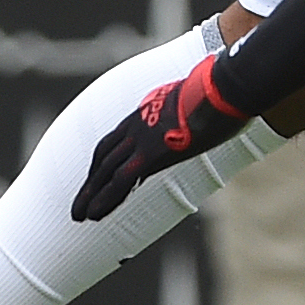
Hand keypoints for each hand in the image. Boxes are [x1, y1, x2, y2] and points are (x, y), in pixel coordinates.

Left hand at [73, 50, 249, 221]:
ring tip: (80, 217)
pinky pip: (119, 181)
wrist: (224, 87)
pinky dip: (104, 199)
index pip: (116, 139)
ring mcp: (142, 138)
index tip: (97, 178)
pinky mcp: (150, 154)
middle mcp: (138, 124)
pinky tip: (93, 216)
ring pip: (106, 171)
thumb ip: (192, 112)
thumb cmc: (224, 91)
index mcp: (147, 110)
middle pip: (104, 156)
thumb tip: (207, 117)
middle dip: (91, 181)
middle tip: (80, 203)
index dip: (103, 161)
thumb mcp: (200, 100)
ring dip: (90, 195)